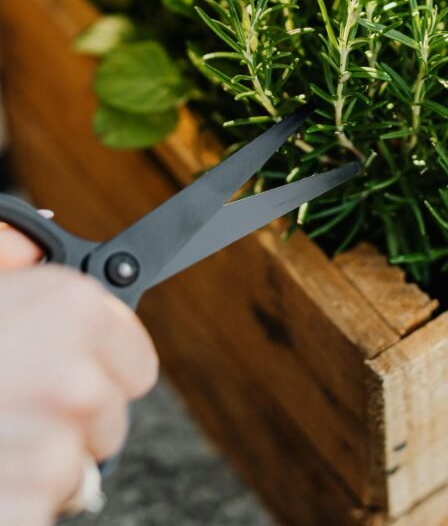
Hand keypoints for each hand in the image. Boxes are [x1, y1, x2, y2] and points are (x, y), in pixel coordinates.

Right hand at [0, 225, 157, 525]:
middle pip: (106, 420)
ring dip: (33, 466)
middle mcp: (76, 381)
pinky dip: (13, 504)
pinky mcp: (25, 512)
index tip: (63, 371)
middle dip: (63, 420)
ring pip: (72, 472)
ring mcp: (53, 454)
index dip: (99, 368)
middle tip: (3, 405)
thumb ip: (6, 249)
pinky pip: (39, 512)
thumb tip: (35, 247)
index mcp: (73, 311)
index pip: (136, 363)